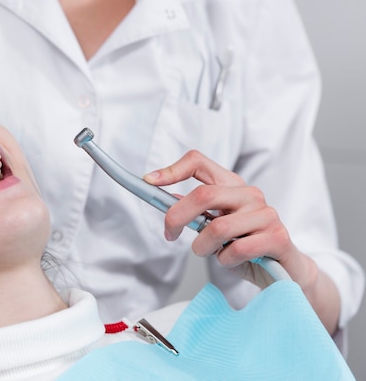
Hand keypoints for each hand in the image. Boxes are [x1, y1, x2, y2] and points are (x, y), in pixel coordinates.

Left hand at [144, 150, 339, 332]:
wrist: (285, 272)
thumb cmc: (245, 246)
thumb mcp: (215, 226)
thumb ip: (196, 211)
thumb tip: (168, 198)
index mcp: (232, 185)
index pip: (199, 162)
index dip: (172, 170)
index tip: (149, 182)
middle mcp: (250, 194)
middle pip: (203, 195)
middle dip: (177, 217)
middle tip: (169, 234)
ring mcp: (266, 213)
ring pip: (217, 228)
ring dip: (203, 247)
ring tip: (210, 252)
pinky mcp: (277, 237)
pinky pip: (236, 249)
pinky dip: (225, 261)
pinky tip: (231, 260)